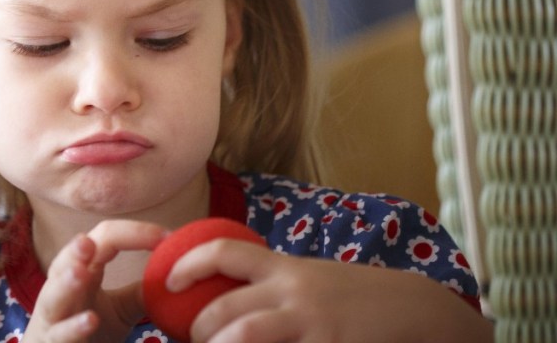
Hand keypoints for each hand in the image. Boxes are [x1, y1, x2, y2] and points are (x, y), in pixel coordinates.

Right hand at [22, 220, 166, 342]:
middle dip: (75, 251)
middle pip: (66, 262)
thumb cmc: (90, 332)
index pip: (104, 240)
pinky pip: (61, 334)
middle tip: (87, 242)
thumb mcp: (121, 309)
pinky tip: (91, 320)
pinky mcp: (53, 341)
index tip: (166, 237)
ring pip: (54, 296)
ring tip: (79, 272)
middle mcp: (63, 288)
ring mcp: (54, 317)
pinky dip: (74, 327)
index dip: (133, 234)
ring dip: (66, 284)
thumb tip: (178, 273)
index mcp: (83, 271)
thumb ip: (142, 291)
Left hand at [167, 239, 492, 342]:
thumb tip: (224, 292)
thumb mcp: (311, 278)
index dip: (188, 262)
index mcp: (284, 267)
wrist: (415, 309)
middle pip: (224, 307)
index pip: (223, 250)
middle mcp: (292, 291)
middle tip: (192, 339)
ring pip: (242, 335)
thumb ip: (272, 282)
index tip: (168, 280)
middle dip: (198, 329)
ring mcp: (310, 324)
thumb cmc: (355, 296)